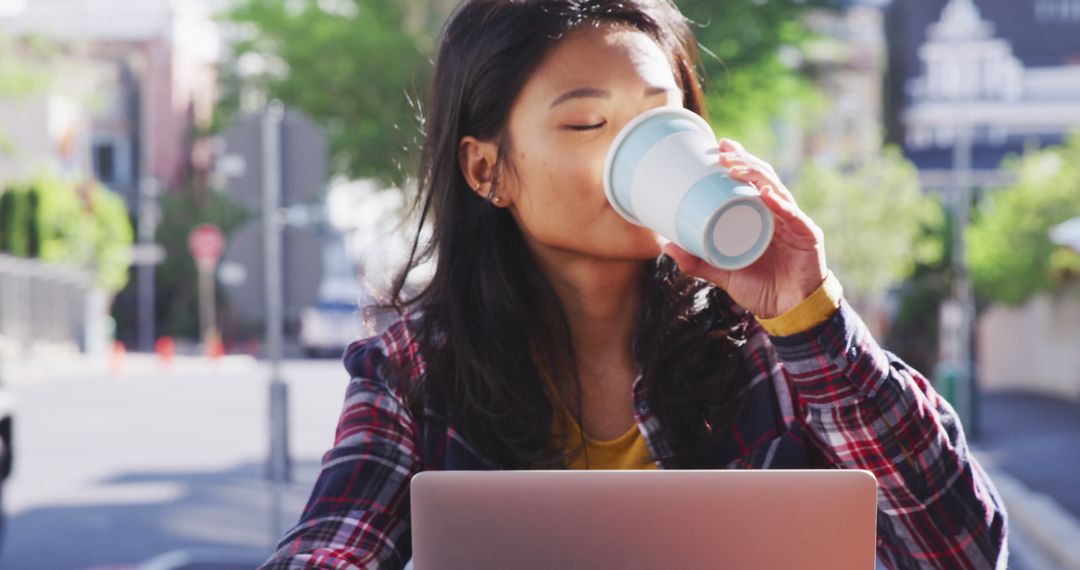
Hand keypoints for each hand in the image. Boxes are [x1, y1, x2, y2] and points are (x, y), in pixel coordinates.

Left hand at [662, 139, 827, 318]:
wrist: (788, 312)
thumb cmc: (759, 289)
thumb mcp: (722, 273)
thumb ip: (697, 261)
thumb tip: (666, 245)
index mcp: (762, 216)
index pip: (751, 181)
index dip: (738, 161)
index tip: (718, 147)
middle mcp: (779, 214)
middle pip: (764, 178)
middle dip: (744, 160)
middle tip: (723, 149)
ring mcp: (795, 223)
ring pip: (777, 190)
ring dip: (757, 174)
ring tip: (736, 165)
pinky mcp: (808, 237)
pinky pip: (794, 217)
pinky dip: (780, 204)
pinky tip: (766, 193)